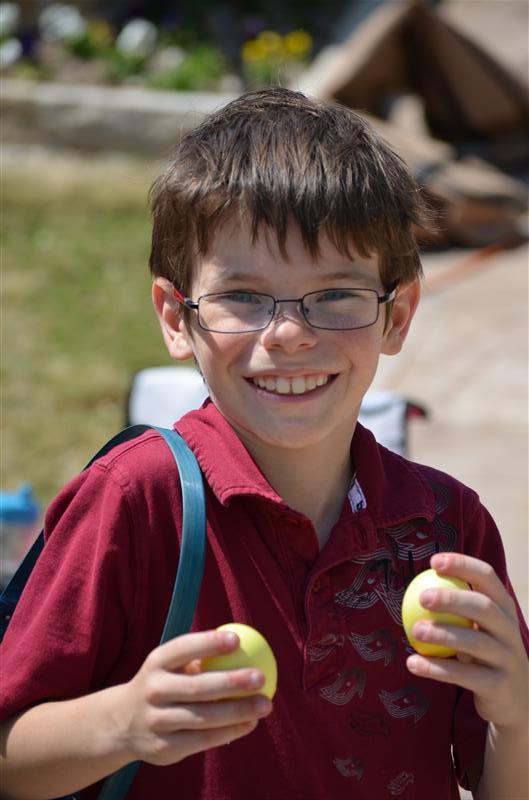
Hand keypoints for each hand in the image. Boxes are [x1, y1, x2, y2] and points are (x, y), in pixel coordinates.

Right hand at [116, 629, 272, 765]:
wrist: (123, 723)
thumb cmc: (164, 683)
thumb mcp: (170, 666)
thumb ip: (200, 657)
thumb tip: (248, 644)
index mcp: (156, 663)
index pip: (182, 648)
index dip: (208, 643)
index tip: (237, 639)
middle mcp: (153, 691)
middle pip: (197, 687)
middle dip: (232, 682)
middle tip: (261, 677)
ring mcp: (156, 721)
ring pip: (203, 718)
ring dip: (238, 711)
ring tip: (265, 704)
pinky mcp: (164, 748)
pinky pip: (203, 740)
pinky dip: (229, 732)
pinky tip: (250, 723)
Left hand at [406, 553, 528, 731]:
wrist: (516, 701)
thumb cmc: (485, 653)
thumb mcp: (479, 627)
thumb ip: (458, 606)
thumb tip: (417, 582)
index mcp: (504, 608)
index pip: (488, 577)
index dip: (463, 565)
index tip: (434, 562)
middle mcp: (510, 630)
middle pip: (484, 607)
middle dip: (453, 598)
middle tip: (422, 597)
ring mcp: (508, 659)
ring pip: (475, 643)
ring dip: (442, 634)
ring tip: (416, 630)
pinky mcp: (499, 686)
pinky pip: (465, 675)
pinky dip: (436, 668)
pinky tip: (412, 663)